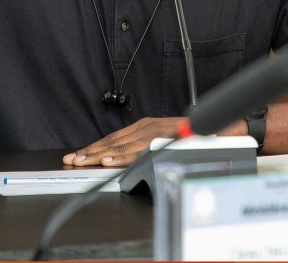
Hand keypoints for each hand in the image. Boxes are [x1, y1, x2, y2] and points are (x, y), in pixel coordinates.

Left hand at [62, 117, 183, 166]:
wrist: (216, 130)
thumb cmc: (191, 137)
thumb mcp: (164, 139)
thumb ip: (146, 146)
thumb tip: (126, 158)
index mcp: (144, 127)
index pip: (113, 138)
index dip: (94, 147)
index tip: (78, 155)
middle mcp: (145, 128)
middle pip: (112, 141)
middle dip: (89, 151)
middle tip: (71, 159)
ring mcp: (152, 133)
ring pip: (119, 146)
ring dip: (98, 154)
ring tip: (82, 161)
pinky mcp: (160, 140)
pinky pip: (137, 151)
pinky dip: (120, 157)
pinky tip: (107, 161)